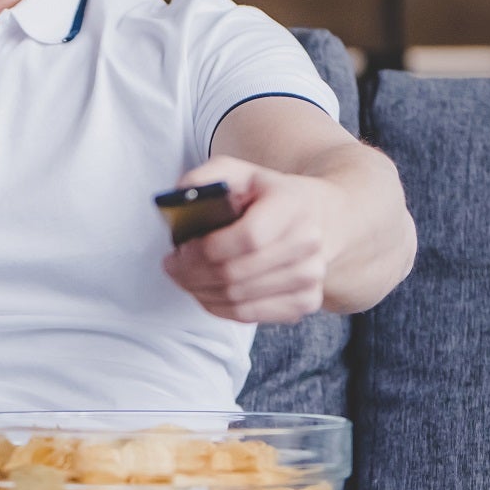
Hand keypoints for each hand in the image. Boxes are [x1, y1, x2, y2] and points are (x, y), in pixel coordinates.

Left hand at [161, 155, 343, 322]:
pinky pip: (249, 315)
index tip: (180, 248)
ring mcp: (311, 276)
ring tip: (184, 277)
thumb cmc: (267, 196)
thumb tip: (181, 196)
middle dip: (192, 273)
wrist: (317, 218)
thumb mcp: (239, 173)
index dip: (206, 249)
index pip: (247, 238)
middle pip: (236, 274)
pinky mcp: (306, 301)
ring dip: (200, 292)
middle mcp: (308, 242)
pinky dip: (218, 308)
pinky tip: (205, 292)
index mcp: (292, 205)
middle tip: (172, 266)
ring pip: (238, 299)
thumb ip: (207, 177)